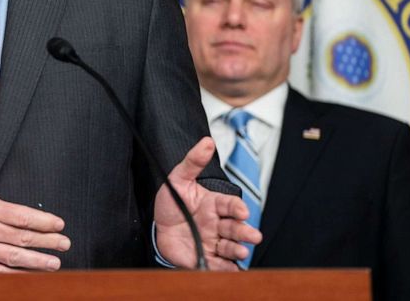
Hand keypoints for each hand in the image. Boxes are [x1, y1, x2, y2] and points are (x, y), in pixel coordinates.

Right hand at [0, 192, 70, 271]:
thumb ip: (0, 209)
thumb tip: (27, 220)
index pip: (23, 216)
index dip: (45, 221)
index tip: (59, 224)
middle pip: (23, 236)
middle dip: (47, 241)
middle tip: (64, 243)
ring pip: (14, 256)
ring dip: (38, 261)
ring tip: (54, 262)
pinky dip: (16, 275)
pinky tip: (30, 276)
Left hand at [154, 137, 261, 269]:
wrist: (157, 226)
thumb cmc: (172, 201)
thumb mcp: (179, 178)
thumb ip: (193, 161)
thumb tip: (207, 141)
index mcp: (214, 205)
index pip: (230, 205)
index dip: (237, 208)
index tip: (242, 211)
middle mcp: (217, 224)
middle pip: (235, 228)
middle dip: (245, 232)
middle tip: (253, 236)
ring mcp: (212, 241)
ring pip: (230, 247)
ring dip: (238, 250)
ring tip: (241, 252)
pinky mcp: (205, 257)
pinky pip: (218, 265)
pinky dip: (225, 268)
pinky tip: (228, 267)